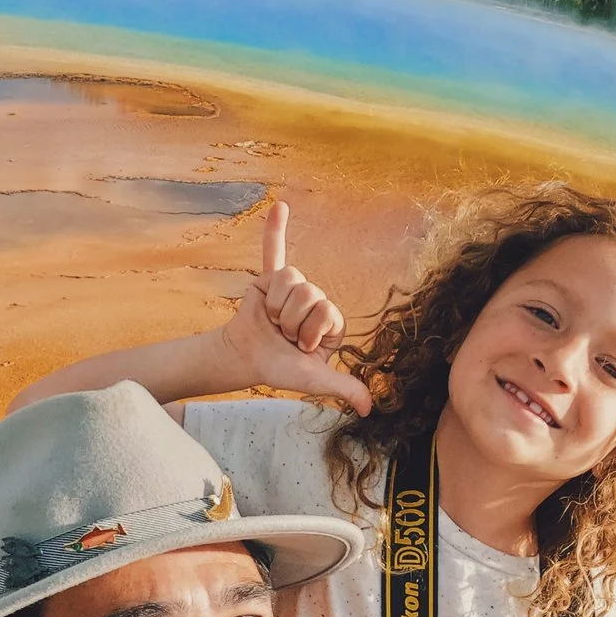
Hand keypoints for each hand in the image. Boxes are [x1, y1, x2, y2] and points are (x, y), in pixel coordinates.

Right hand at [220, 201, 371, 411]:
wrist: (246, 360)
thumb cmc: (280, 369)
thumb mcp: (314, 380)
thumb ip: (343, 388)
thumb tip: (370, 409)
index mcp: (330, 321)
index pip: (328, 311)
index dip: (311, 330)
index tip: (301, 347)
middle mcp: (314, 299)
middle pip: (310, 293)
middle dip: (292, 319)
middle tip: (284, 334)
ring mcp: (292, 288)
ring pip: (290, 281)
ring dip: (277, 305)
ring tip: (273, 321)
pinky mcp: (268, 279)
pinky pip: (273, 251)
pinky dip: (274, 229)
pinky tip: (279, 206)